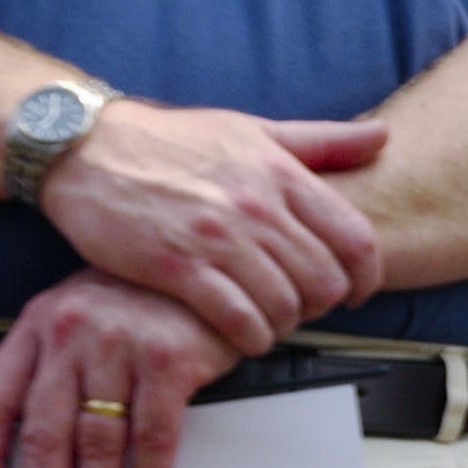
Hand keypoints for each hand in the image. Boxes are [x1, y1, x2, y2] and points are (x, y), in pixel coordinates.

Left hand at [0, 270, 239, 467]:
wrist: (208, 263)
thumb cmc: (145, 297)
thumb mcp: (81, 318)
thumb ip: (56, 368)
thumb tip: (42, 447)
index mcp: (36, 328)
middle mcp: (70, 337)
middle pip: (44, 438)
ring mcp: (119, 347)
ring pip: (96, 444)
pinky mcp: (169, 360)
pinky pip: (154, 433)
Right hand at [41, 100, 385, 354]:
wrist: (84, 147)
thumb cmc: (173, 141)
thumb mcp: (253, 130)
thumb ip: (320, 141)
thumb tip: (383, 137)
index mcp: (281, 174)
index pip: (356, 240)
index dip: (366, 278)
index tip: (355, 292)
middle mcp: (256, 206)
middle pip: (324, 281)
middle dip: (322, 306)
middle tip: (303, 308)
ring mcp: (217, 238)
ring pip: (284, 305)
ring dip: (284, 325)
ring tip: (271, 321)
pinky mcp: (177, 266)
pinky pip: (237, 319)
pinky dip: (250, 337)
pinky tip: (244, 334)